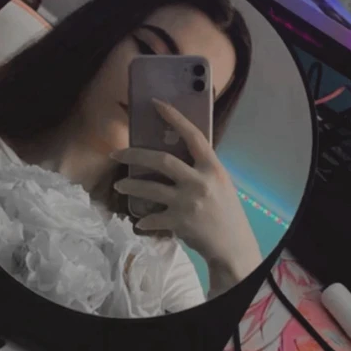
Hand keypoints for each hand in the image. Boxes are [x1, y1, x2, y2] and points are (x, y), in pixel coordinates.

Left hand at [113, 100, 261, 294]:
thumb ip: (202, 170)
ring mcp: (188, 202)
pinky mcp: (179, 222)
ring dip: (130, 185)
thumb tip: (179, 154)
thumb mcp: (221, 184)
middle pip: (162, 160)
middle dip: (134, 154)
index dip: (175, 117)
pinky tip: (139, 221)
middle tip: (116, 153)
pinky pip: (153, 218)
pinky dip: (144, 220)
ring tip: (119, 184)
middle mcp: (200, 182)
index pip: (193, 136)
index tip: (156, 103)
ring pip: (150, 188)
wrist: (233, 246)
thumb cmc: (227, 212)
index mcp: (213, 168)